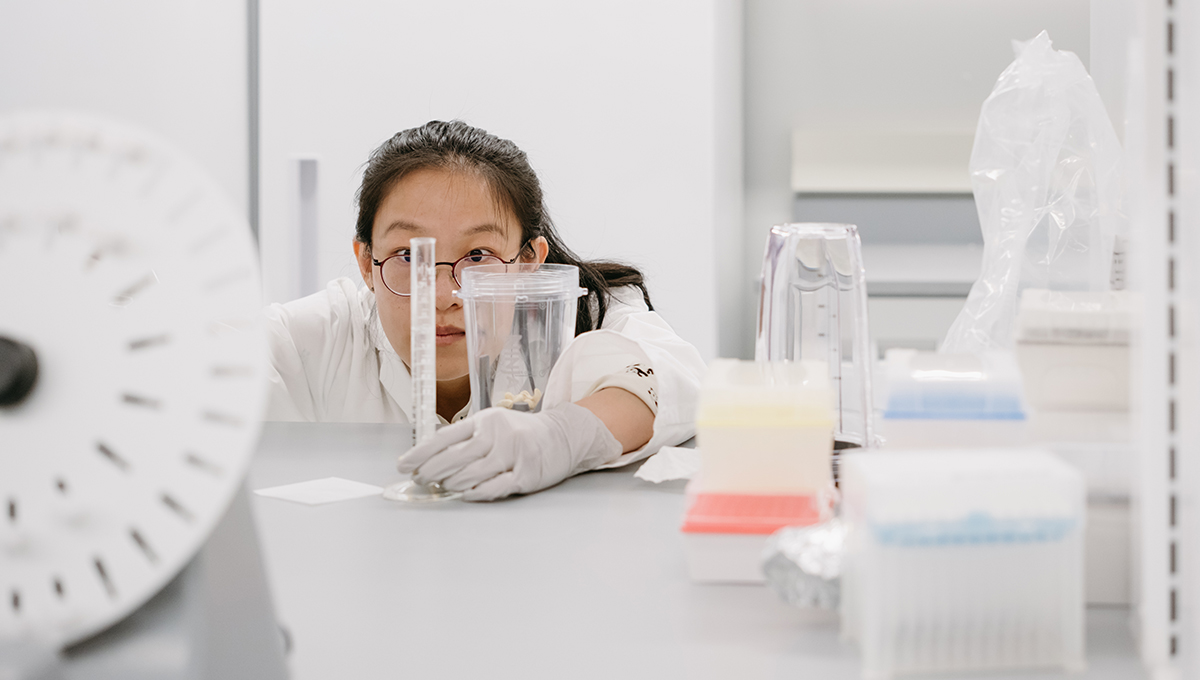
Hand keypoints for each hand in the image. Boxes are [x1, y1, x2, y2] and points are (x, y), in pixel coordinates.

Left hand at [397, 402, 622, 500]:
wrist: (563, 436)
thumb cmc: (521, 434)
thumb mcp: (494, 426)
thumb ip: (468, 438)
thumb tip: (431, 458)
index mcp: (486, 420)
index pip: (446, 437)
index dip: (421, 453)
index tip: (404, 464)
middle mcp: (499, 434)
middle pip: (455, 458)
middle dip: (431, 471)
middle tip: (419, 480)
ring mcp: (514, 454)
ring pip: (472, 474)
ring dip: (452, 484)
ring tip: (442, 487)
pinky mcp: (527, 473)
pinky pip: (494, 487)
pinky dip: (476, 493)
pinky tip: (465, 494)